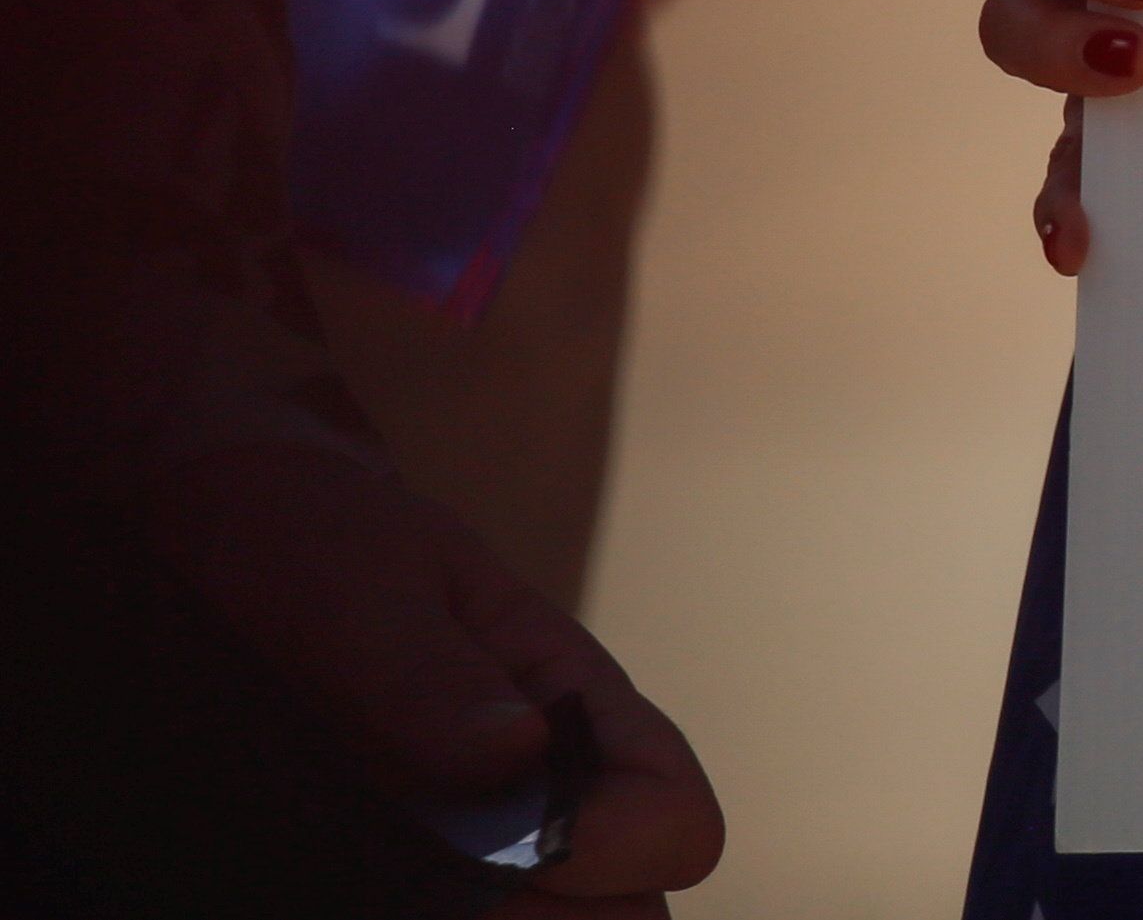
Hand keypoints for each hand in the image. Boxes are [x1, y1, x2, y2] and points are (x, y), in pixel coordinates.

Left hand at [144, 434, 724, 909]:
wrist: (198, 541)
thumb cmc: (304, 536)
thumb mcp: (362, 580)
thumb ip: (430, 672)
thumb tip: (521, 750)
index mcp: (571, 711)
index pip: (670, 824)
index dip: (614, 852)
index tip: (510, 839)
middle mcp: (527, 803)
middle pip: (614, 919)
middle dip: (539, 917)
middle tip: (417, 874)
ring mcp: (448, 859)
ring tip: (345, 871)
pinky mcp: (369, 886)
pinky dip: (371, 917)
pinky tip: (302, 882)